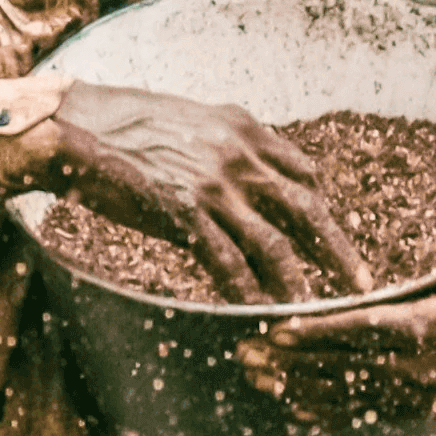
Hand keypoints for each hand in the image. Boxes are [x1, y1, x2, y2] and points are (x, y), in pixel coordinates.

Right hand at [49, 82, 372, 302]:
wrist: (74, 128)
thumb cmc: (123, 124)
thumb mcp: (189, 120)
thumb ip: (222, 145)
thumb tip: (241, 174)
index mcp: (242, 126)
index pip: (302, 170)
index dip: (318, 205)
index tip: (325, 232)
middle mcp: (238, 154)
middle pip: (307, 208)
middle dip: (337, 249)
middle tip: (360, 280)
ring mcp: (214, 185)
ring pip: (276, 244)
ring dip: (299, 282)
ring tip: (315, 311)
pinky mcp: (185, 214)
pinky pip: (229, 264)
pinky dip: (248, 293)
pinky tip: (259, 314)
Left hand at [235, 220, 435, 420]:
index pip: (373, 330)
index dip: (326, 331)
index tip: (280, 329)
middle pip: (352, 367)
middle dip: (295, 362)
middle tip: (244, 353)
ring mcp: (432, 394)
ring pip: (354, 395)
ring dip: (303, 388)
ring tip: (254, 377)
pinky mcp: (428, 405)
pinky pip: (372, 413)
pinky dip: (333, 412)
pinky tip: (295, 409)